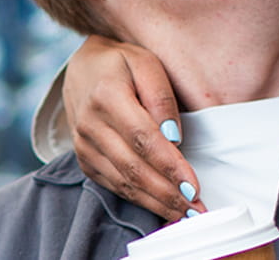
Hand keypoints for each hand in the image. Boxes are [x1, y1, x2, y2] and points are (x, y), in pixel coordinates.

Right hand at [62, 34, 204, 219]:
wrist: (81, 68)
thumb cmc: (121, 64)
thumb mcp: (146, 63)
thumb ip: (161, 97)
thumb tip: (173, 138)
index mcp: (107, 96)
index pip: (143, 139)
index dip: (169, 166)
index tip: (194, 185)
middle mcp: (89, 124)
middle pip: (133, 167)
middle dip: (167, 193)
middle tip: (197, 210)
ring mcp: (84, 145)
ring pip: (123, 182)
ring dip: (156, 203)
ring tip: (186, 215)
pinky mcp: (85, 160)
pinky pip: (113, 185)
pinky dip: (139, 200)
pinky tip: (162, 207)